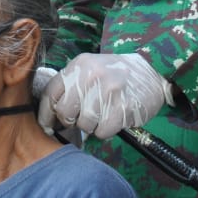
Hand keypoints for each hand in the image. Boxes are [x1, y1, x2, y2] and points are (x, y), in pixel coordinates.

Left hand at [38, 53, 173, 138]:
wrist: (152, 70)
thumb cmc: (115, 75)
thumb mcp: (90, 70)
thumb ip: (70, 86)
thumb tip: (50, 117)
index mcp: (79, 65)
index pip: (50, 93)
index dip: (46, 114)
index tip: (47, 126)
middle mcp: (91, 75)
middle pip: (65, 112)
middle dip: (71, 121)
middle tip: (82, 118)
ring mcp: (108, 90)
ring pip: (84, 124)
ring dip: (91, 126)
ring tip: (102, 115)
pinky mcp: (123, 106)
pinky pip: (102, 131)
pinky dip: (106, 131)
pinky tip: (113, 119)